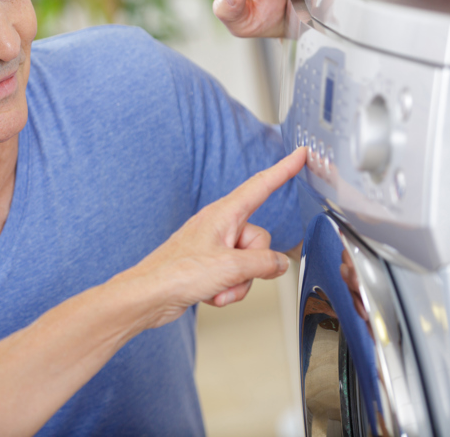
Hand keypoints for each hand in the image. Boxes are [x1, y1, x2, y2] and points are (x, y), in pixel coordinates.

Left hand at [120, 147, 306, 329]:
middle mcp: (219, 225)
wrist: (149, 296)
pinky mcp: (208, 265)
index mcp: (223, 213)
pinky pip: (234, 276)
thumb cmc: (176, 273)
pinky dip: (227, 289)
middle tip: (230, 273)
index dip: (284, 169)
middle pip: (260, 240)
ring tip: (216, 286)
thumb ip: (264, 263)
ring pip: (249, 264)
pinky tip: (210, 293)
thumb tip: (278, 263)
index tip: (301, 154)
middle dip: (252, 265)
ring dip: (238, 283)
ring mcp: (213, 246)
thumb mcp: (232, 267)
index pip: (261, 185)